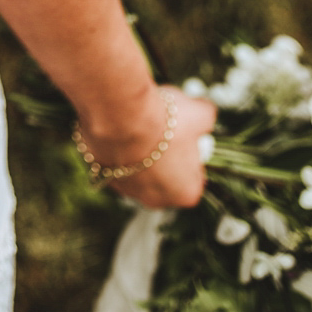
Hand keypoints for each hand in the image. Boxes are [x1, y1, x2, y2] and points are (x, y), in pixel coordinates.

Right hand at [79, 86, 215, 208]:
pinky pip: (116, 164)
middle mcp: (157, 200)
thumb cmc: (164, 121)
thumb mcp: (200, 114)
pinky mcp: (104, 176)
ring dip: (140, 155)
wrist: (121, 115)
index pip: (195, 177)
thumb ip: (207, 119)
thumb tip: (205, 112)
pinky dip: (119, 150)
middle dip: (165, 159)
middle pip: (166, 179)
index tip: (185, 136)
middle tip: (163, 131)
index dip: (191, 155)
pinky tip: (121, 128)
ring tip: (139, 126)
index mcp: (187, 192)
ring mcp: (128, 191)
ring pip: (139, 173)